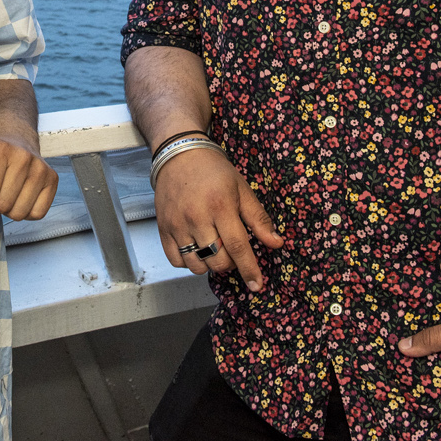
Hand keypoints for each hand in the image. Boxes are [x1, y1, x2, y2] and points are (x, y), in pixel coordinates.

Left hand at [0, 125, 57, 219]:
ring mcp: (40, 169)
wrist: (17, 138)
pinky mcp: (52, 179)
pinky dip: (25, 213)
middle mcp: (23, 158)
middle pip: (2, 205)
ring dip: (7, 211)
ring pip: (19, 213)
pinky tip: (19, 198)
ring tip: (4, 195)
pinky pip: (37, 214)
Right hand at [154, 147, 283, 291]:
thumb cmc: (214, 171)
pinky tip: (196, 249)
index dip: (249, 269)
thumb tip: (276, 243)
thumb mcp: (242, 189)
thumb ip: (258, 218)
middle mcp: (197, 218)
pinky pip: (176, 261)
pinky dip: (189, 262)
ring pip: (196, 265)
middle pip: (217, 260)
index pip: (238, 246)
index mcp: (220, 206)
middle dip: (229, 264)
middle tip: (231, 250)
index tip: (257, 285)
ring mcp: (177, 224)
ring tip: (213, 249)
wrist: (180, 155)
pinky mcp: (163, 228)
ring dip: (209, 265)